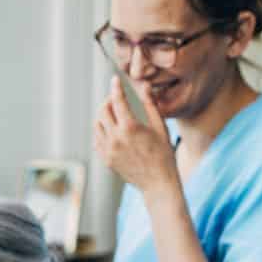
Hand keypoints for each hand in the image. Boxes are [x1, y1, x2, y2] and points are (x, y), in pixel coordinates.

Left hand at [93, 76, 179, 196]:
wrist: (157, 183)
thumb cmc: (163, 154)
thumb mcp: (159, 127)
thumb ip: (150, 105)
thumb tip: (144, 86)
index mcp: (130, 127)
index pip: (117, 100)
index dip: (116, 87)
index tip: (115, 79)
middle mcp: (116, 138)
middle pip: (103, 111)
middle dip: (108, 101)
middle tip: (115, 98)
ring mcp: (108, 150)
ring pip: (97, 125)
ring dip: (103, 116)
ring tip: (113, 113)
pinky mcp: (106, 159)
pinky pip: (97, 140)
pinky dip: (101, 131)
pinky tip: (110, 129)